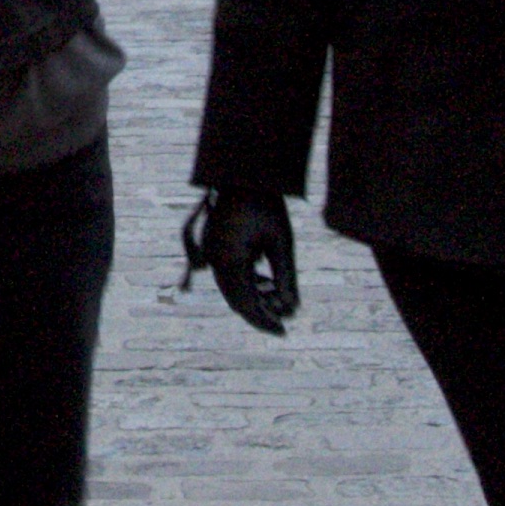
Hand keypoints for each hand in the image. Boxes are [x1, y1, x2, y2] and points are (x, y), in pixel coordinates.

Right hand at [184, 189, 299, 334]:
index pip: (246, 303)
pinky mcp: (214, 246)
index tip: (284, 331)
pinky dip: (247, 282)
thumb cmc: (266, 205)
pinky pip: (229, 273)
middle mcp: (215, 260)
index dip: (265, 320)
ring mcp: (211, 253)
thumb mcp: (281, 242)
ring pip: (231, 288)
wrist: (243, 174)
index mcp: (229, 261)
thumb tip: (292, 308)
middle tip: (283, 324)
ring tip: (278, 302)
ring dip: (253, 297)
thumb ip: (286, 277)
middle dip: (259, 312)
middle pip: (236, 299)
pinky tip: (267, 283)